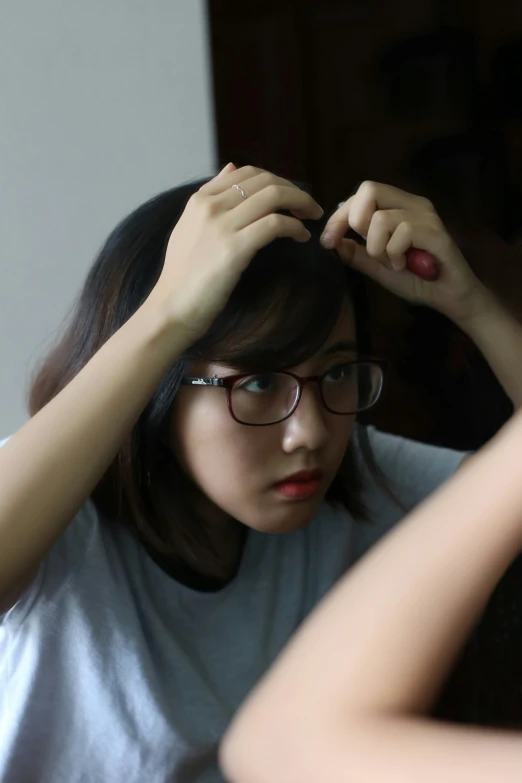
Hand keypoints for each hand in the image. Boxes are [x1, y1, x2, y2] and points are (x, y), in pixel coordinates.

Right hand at [149, 163, 322, 339]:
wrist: (172, 307)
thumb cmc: (183, 275)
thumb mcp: (190, 226)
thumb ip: (211, 197)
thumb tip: (231, 167)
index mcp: (200, 199)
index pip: (247, 173)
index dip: (276, 180)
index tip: (291, 196)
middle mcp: (211, 206)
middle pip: (264, 181)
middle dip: (294, 190)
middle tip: (309, 206)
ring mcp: (222, 226)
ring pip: (274, 196)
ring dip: (301, 203)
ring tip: (311, 217)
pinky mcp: (234, 249)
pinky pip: (275, 224)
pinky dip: (295, 227)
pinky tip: (301, 237)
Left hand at [320, 181, 484, 325]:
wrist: (448, 298)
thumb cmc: (416, 281)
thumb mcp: (377, 268)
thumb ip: (357, 254)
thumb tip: (334, 241)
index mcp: (397, 207)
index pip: (360, 195)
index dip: (338, 216)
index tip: (328, 241)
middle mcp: (412, 204)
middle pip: (369, 189)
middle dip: (355, 222)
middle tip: (367, 248)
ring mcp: (425, 215)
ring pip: (381, 217)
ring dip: (377, 248)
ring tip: (391, 263)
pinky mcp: (435, 232)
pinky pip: (401, 233)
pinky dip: (394, 254)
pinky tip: (404, 265)